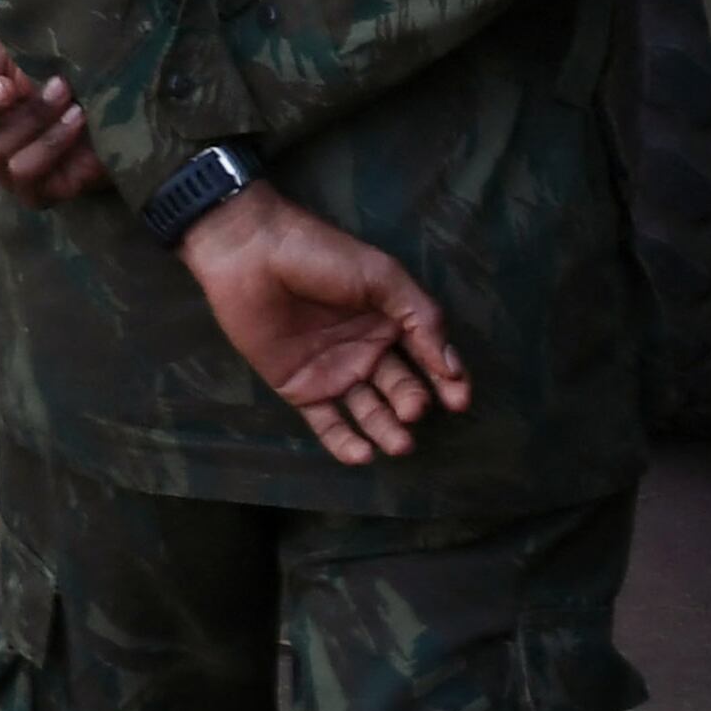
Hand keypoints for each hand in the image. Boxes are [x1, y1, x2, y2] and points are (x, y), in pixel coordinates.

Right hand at [0, 39, 106, 206]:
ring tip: (67, 93)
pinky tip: (78, 121)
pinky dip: (53, 143)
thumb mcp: (18, 52)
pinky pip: (27, 174)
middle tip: (7, 87)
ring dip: (33, 119)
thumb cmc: (78, 66)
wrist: (135, 87)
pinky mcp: (42, 191)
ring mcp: (13, 166)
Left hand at [174, 185, 471, 465]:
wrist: (253, 255)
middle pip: (401, 388)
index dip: (447, 381)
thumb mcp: (382, 276)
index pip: (429, 359)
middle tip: (413, 410)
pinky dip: (344, 442)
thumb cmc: (321, 256)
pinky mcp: (301, 388)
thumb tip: (450, 365)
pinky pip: (327, 423)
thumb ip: (421, 317)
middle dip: (412, 404)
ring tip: (398, 444)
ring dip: (386, 430)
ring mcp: (334, 372)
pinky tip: (362, 455)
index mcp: (391, 321)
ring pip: (369, 411)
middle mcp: (367, 350)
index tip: (458, 400)